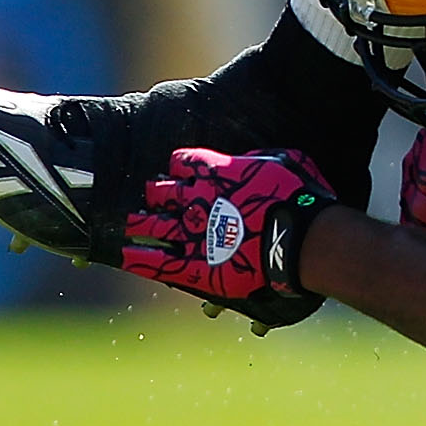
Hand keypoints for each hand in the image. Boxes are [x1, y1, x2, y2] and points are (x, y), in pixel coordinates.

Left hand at [121, 147, 334, 330]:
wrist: (301, 240)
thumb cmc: (300, 198)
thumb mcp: (285, 162)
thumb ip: (259, 159)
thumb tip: (247, 159)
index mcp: (217, 173)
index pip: (185, 161)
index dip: (181, 163)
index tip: (179, 167)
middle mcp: (196, 201)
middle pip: (162, 191)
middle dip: (157, 191)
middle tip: (154, 193)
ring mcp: (190, 234)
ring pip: (151, 225)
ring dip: (139, 222)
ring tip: (131, 221)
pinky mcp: (192, 266)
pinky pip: (157, 263)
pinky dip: (138, 259)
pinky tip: (124, 256)